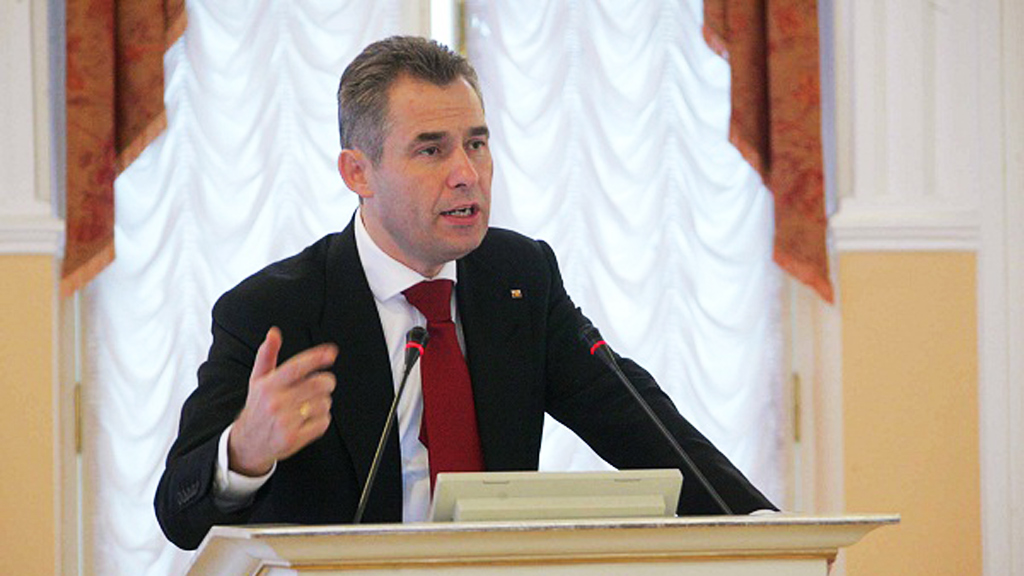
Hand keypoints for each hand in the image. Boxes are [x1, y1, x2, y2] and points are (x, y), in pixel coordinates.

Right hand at [228, 327, 337, 475]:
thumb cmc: (258, 407)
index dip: (316, 358)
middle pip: (318, 384)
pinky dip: (322, 419)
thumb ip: (267, 355)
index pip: (296, 367)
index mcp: (268, 386)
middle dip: (326, 382)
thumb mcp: (258, 380)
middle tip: (322, 384)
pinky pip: (323, 422)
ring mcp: (285, 422)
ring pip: (324, 403)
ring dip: (323, 403)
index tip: (331, 353)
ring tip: (309, 406)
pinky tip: (309, 420)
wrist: (247, 443)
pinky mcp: (294, 438)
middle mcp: (276, 403)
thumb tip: (274, 333)